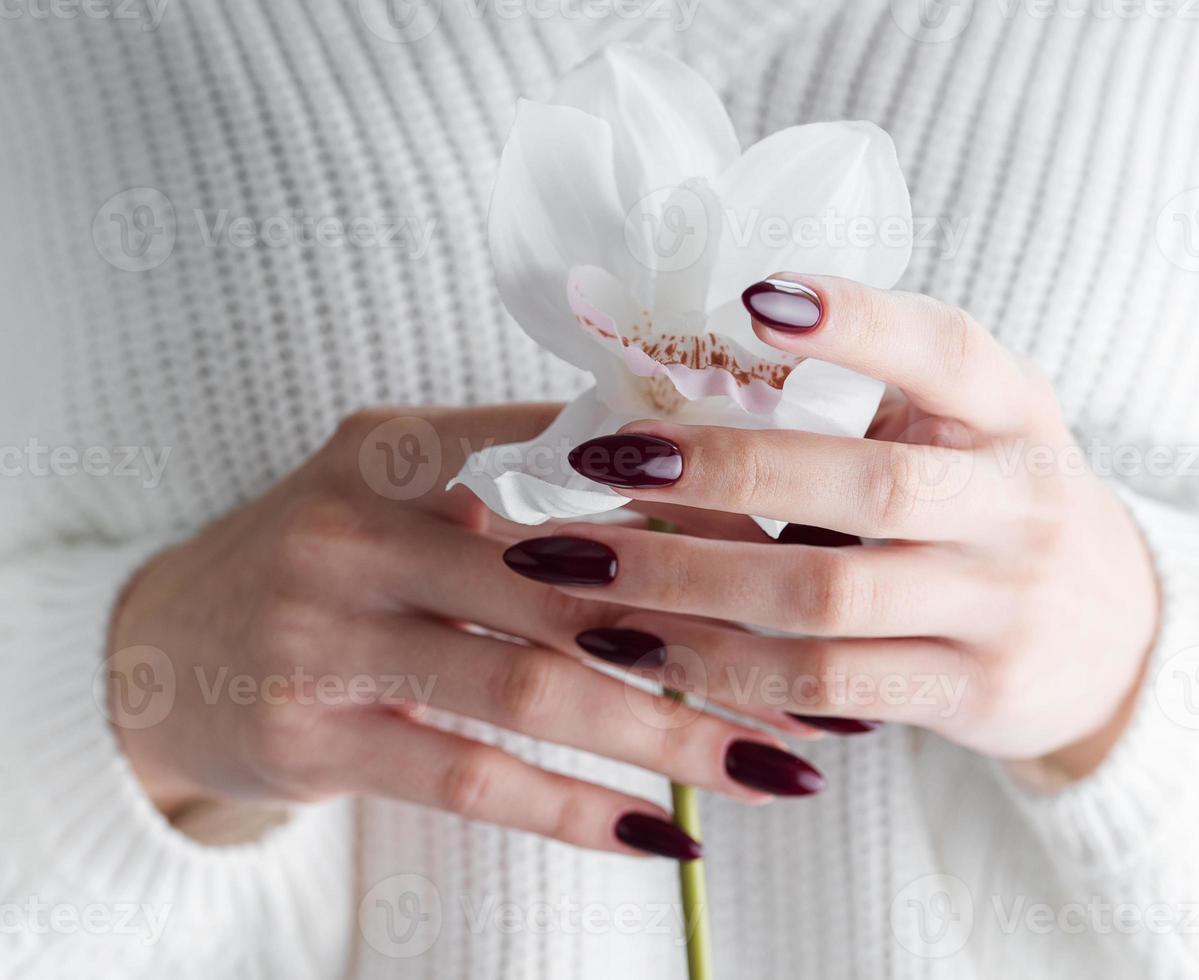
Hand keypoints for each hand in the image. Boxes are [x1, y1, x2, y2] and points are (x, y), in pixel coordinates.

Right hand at [106, 403, 824, 861]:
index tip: (805, 552)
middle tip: (820, 678)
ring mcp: (328, 628)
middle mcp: (362, 522)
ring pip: (534, 685)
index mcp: (405, 444)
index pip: (580, 462)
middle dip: (712, 635)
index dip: (702, 508)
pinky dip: (575, 811)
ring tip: (774, 769)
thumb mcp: (405, 490)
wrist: (158, 647)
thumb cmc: (329, 562)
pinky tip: (662, 836)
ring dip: (670, 735)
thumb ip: (529, 488)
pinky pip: (470, 778)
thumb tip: (713, 511)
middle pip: (574, 578)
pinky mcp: (313, 735)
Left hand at [506, 275, 1161, 783]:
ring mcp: (1004, 606)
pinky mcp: (974, 693)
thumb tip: (677, 378)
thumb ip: (869, 407)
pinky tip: (638, 649)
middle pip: (868, 484)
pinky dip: (722, 668)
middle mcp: (1021, 503)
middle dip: (723, 469)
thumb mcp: (967, 435)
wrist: (1116, 638)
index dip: (857, 321)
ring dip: (687, 580)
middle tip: (602, 457)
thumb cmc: (995, 511)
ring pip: (827, 598)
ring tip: (577, 566)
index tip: (753, 296)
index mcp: (1014, 411)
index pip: (947, 350)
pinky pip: (828, 683)